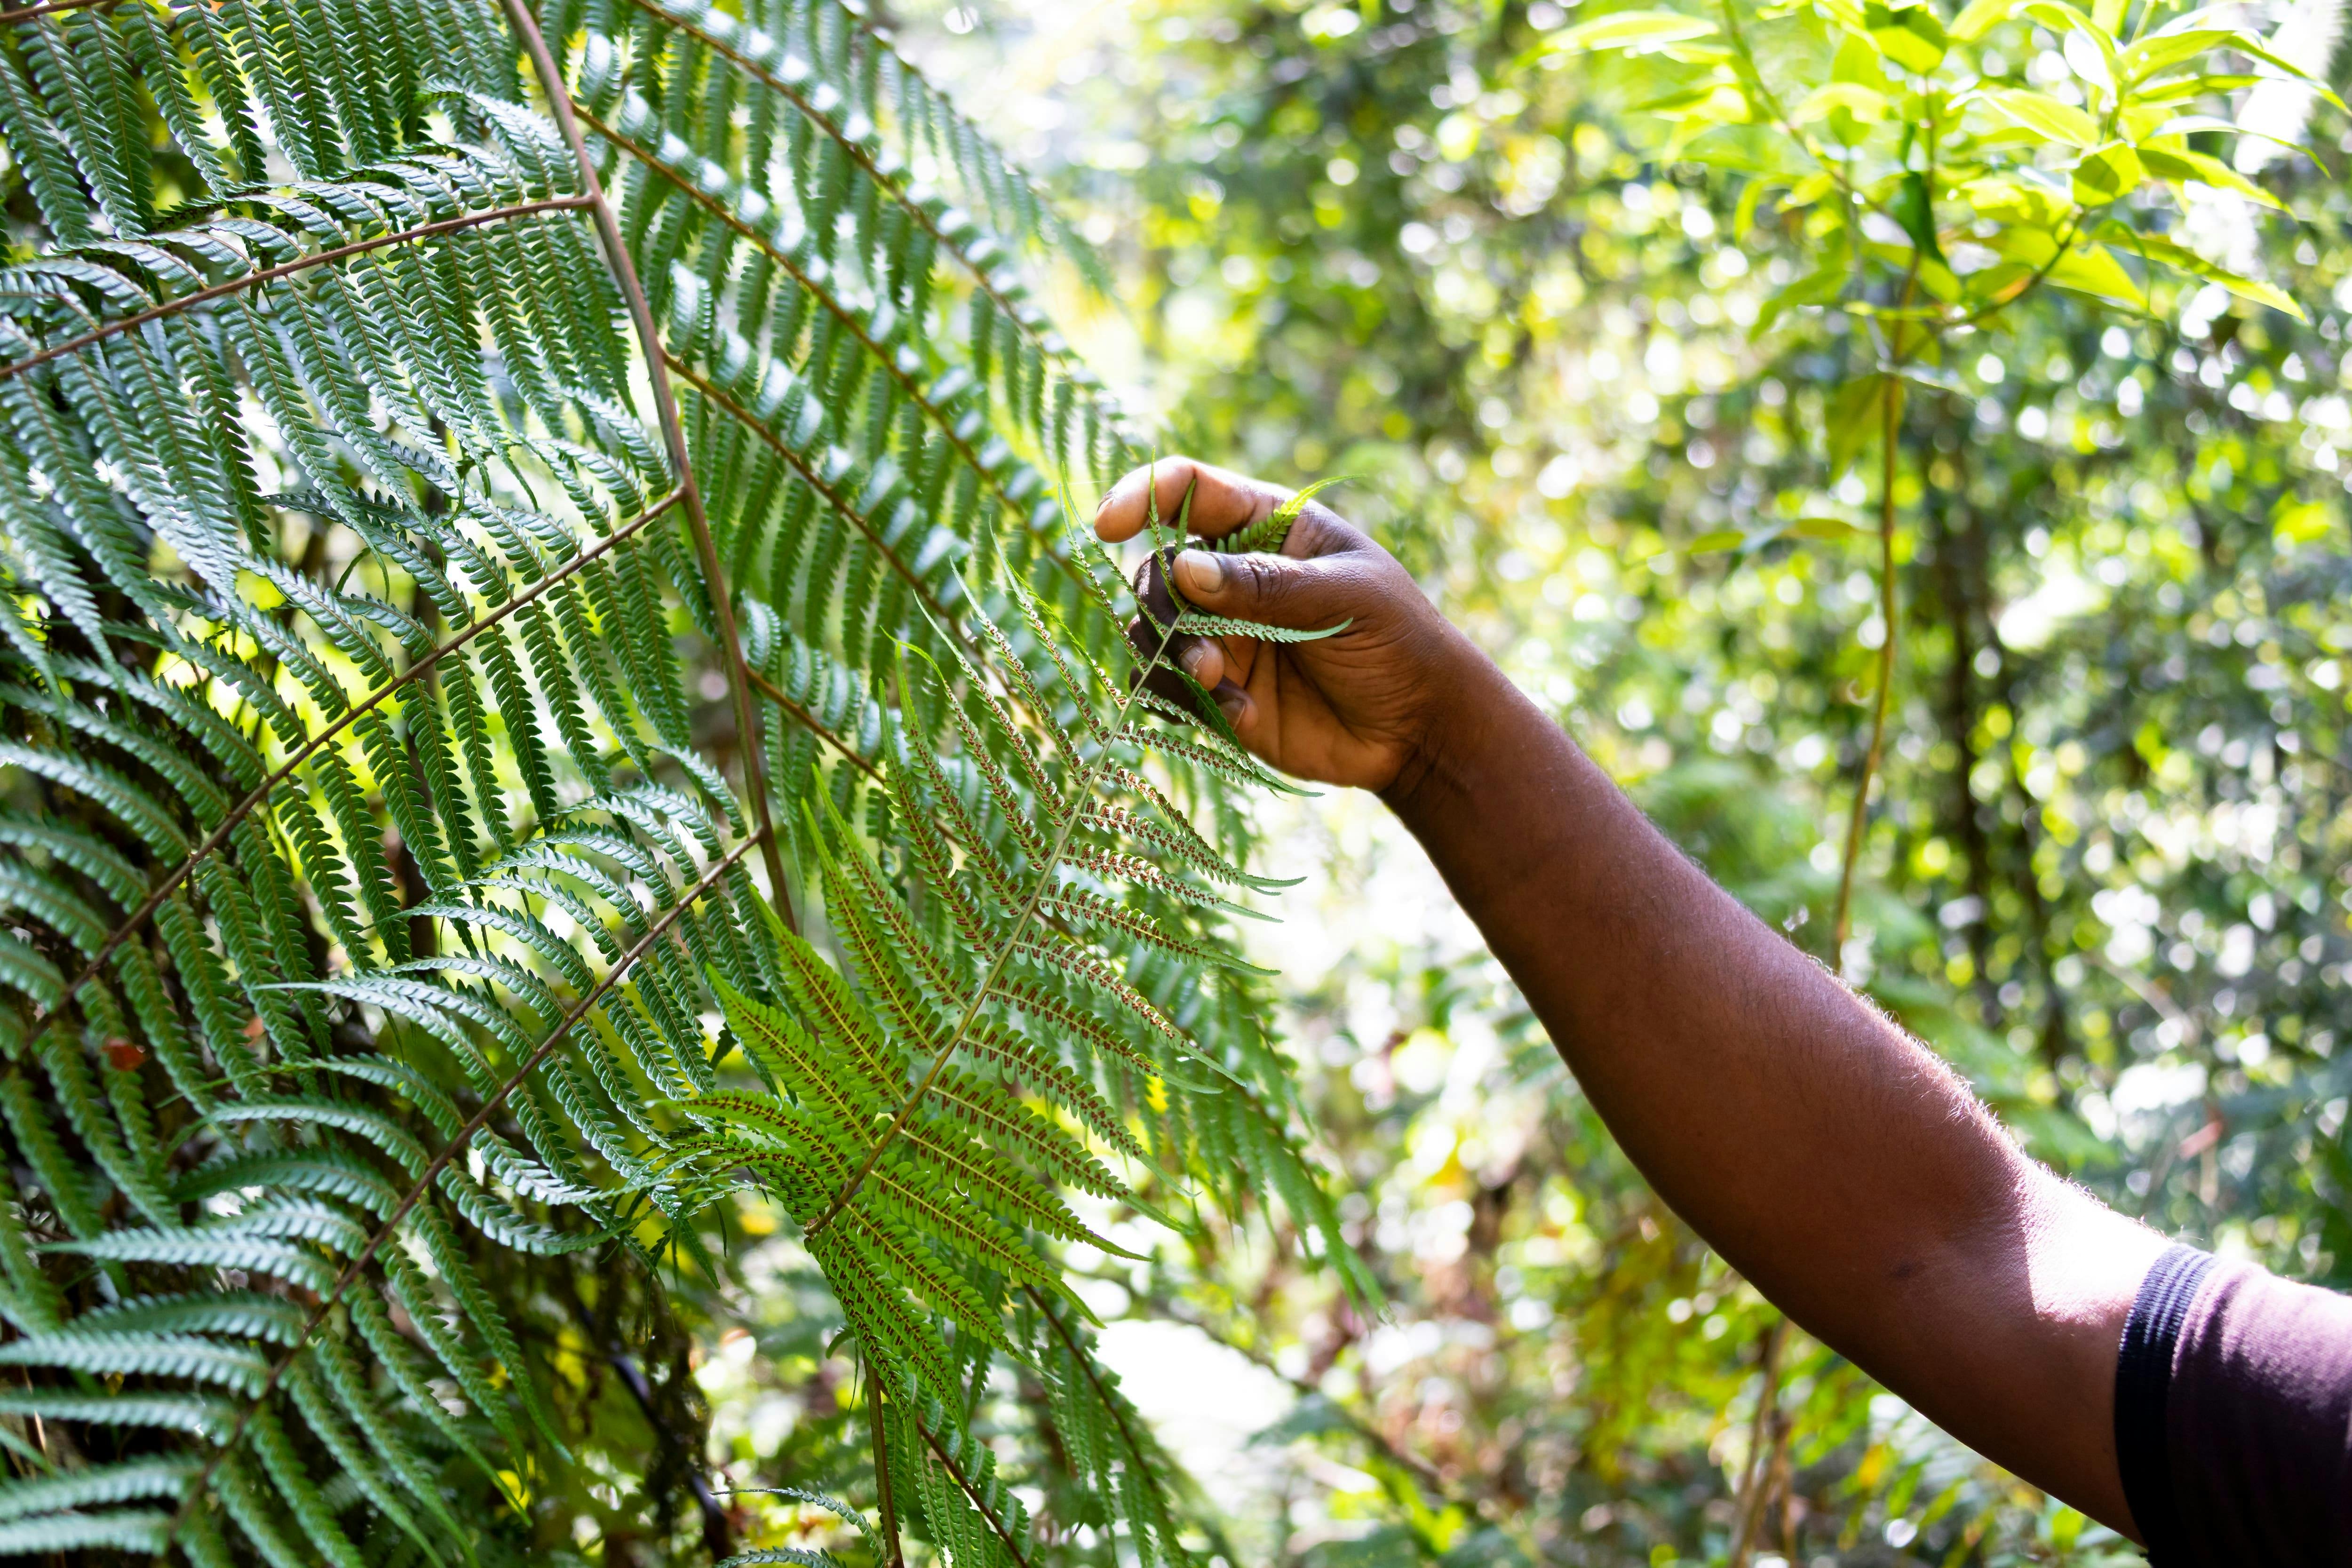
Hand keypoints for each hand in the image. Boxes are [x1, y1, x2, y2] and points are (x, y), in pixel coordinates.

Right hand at [1092, 456, 1482, 794]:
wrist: (1419, 730)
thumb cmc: (1398, 642)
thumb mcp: (1343, 599)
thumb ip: (1265, 583)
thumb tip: (1183, 566)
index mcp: (1269, 525)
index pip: (1188, 488)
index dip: (1142, 495)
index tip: (1107, 526)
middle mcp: (1234, 574)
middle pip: (1158, 569)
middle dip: (1165, 609)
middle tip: (1205, 655)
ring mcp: (1222, 633)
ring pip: (1151, 632)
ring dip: (1171, 659)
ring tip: (1217, 685)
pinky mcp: (1218, 689)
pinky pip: (1166, 688)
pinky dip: (1185, 703)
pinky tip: (1239, 718)